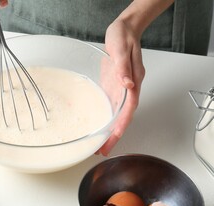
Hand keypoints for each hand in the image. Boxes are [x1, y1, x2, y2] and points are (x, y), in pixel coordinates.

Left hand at [97, 18, 144, 155]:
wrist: (123, 30)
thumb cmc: (124, 38)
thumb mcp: (123, 50)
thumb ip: (124, 68)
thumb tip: (128, 85)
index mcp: (133, 83)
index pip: (128, 110)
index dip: (121, 125)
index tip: (114, 138)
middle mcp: (127, 90)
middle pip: (122, 117)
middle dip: (113, 135)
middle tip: (103, 150)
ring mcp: (120, 90)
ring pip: (115, 115)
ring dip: (108, 131)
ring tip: (99, 145)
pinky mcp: (112, 87)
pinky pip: (109, 106)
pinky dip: (104, 119)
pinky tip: (98, 127)